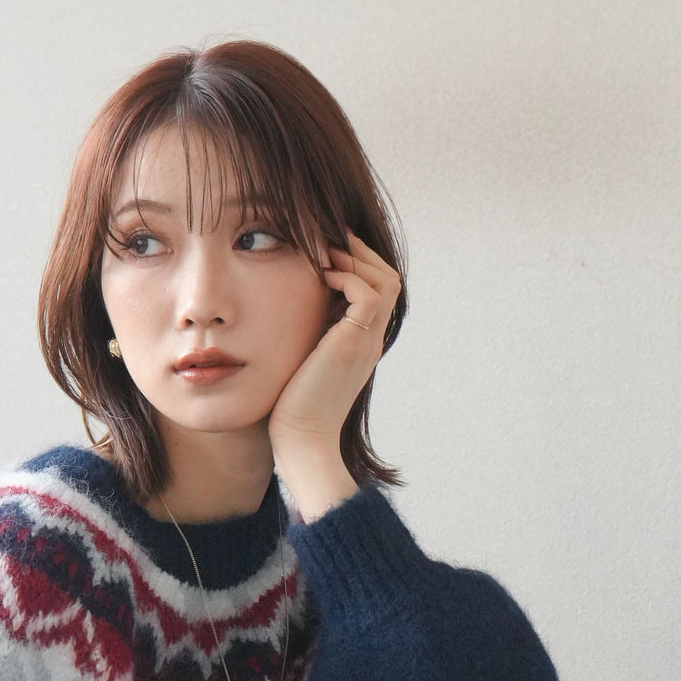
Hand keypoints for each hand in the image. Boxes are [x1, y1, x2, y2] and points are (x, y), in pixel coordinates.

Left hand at [267, 228, 401, 461]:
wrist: (301, 439)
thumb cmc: (292, 406)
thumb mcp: (303, 359)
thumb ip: (308, 333)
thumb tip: (292, 306)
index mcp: (362, 343)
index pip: (378, 290)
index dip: (359, 264)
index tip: (329, 252)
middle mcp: (370, 340)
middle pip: (389, 278)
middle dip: (361, 253)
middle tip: (330, 242)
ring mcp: (366, 342)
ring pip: (385, 280)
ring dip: (354, 260)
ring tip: (324, 257)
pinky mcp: (354, 344)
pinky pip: (368, 293)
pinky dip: (347, 277)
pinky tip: (322, 278)